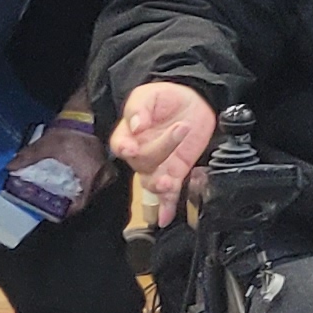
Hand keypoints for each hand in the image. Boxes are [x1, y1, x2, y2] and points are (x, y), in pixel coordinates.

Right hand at [108, 82, 220, 227]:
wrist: (192, 100)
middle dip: (159, 150)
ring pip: (151, 182)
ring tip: (169, 182)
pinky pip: (169, 194)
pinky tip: (166, 217)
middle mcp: (139, 153)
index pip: (120, 144)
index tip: (131, 148)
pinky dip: (167, 206)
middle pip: (141, 161)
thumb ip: (140, 107)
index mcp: (128, 133)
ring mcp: (158, 165)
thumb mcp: (150, 94)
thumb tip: (136, 123)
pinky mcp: (175, 172)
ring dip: (159, 186)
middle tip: (179, 129)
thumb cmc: (165, 97)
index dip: (125, 147)